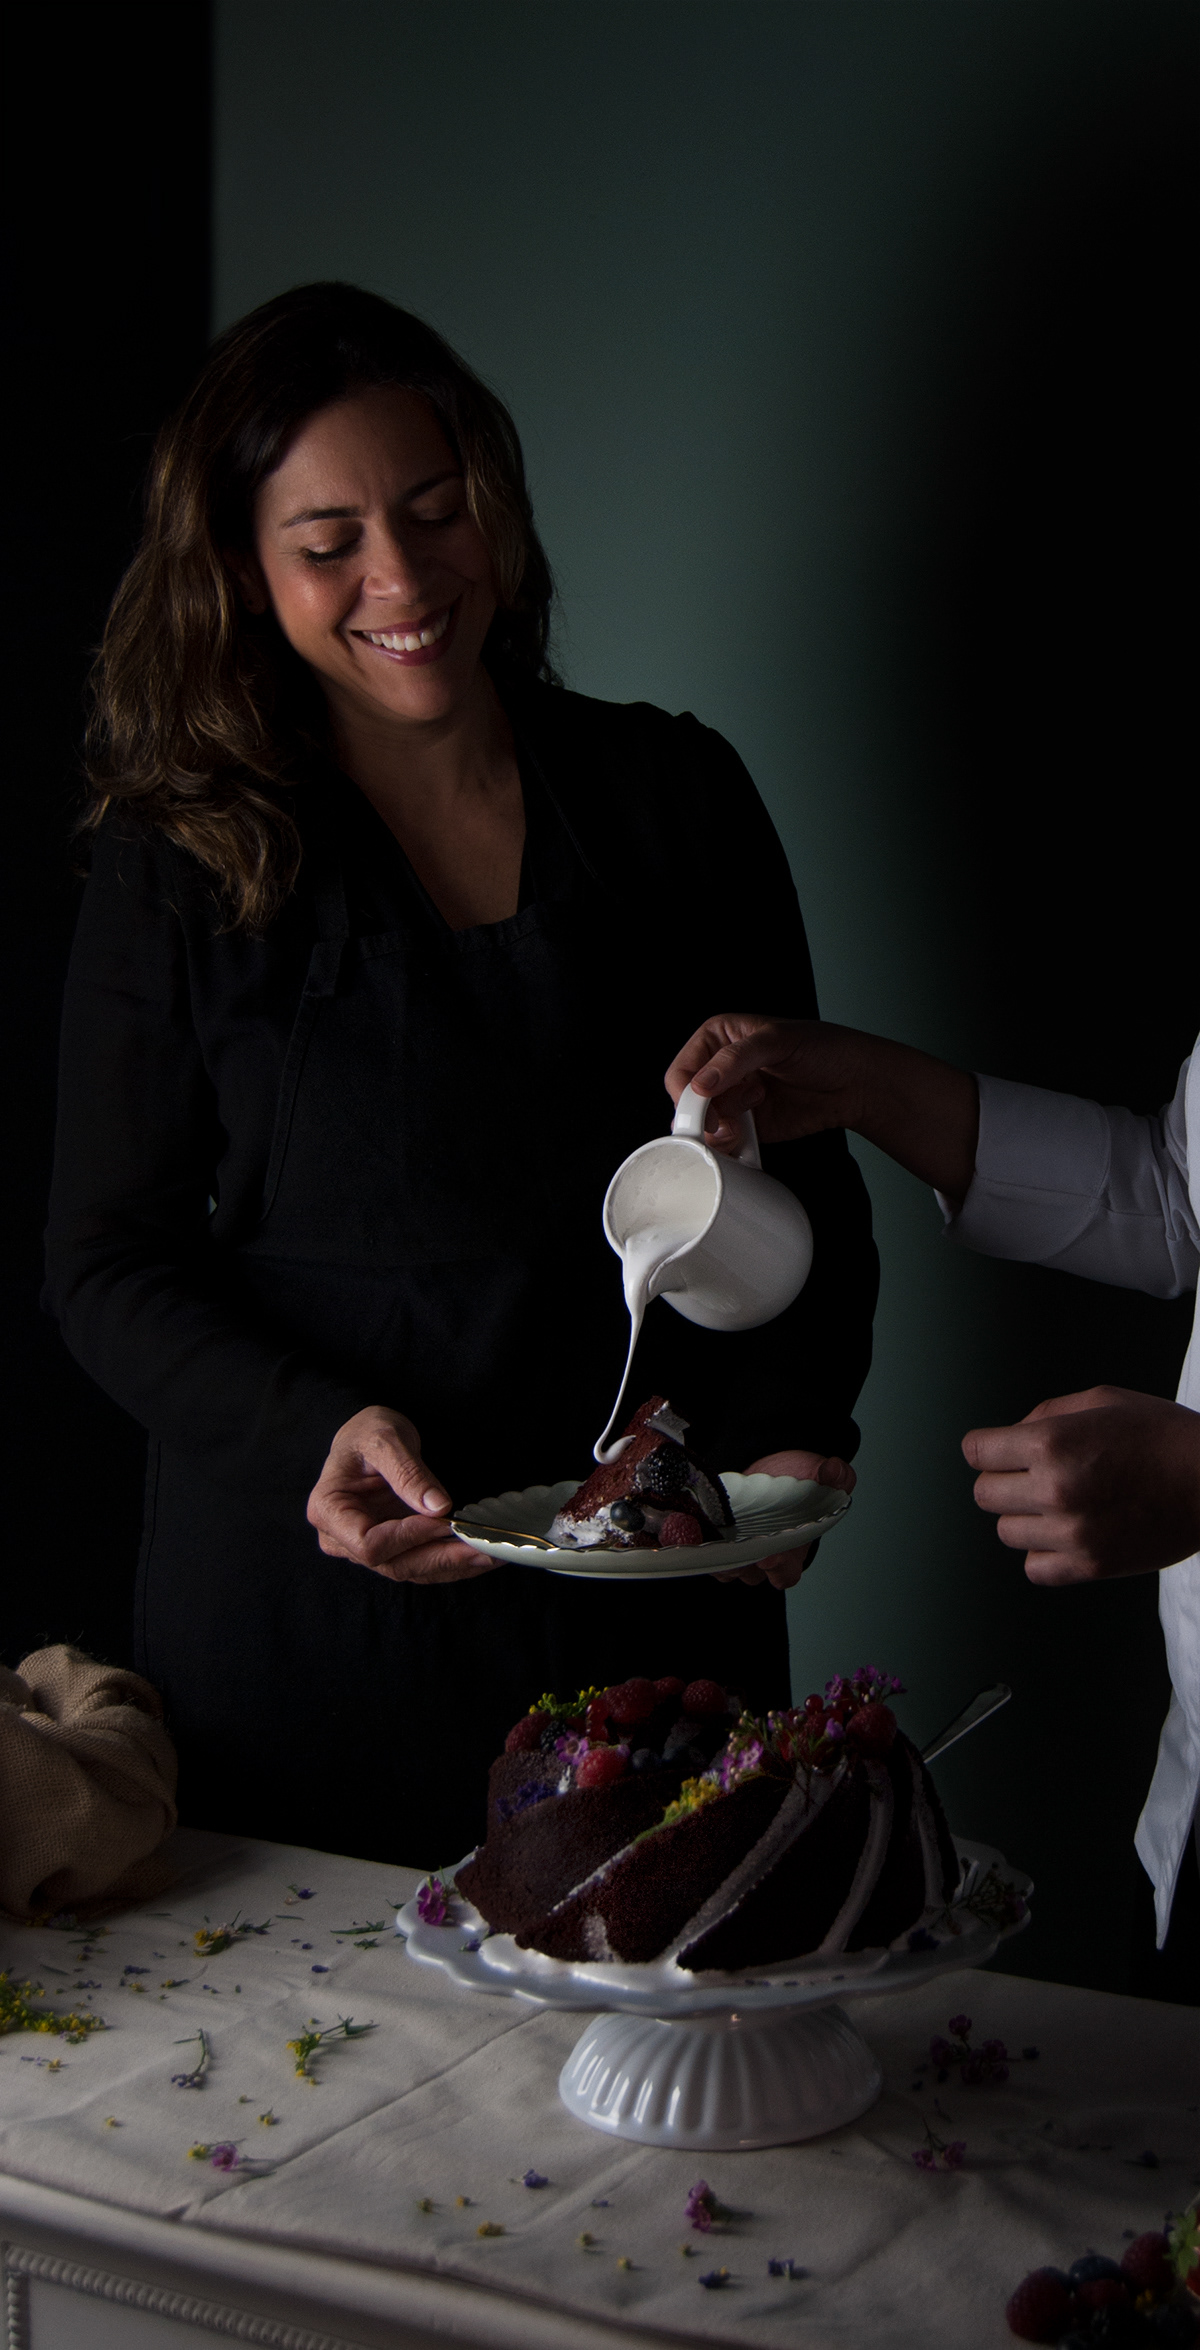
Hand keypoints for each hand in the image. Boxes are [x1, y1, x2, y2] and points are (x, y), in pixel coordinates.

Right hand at [306, 1406, 495, 1583]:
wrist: (368, 1437)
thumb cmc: (367, 1432)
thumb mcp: (385, 1438)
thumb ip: (407, 1472)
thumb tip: (437, 1507)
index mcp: (329, 1510)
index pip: (369, 1543)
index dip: (408, 1537)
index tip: (442, 1523)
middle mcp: (341, 1538)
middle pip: (393, 1564)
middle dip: (440, 1558)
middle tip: (481, 1548)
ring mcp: (365, 1548)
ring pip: (411, 1570)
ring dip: (452, 1565)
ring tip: (490, 1553)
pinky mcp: (390, 1549)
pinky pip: (420, 1564)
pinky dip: (451, 1562)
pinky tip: (480, 1554)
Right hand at [665, 1013, 977, 1204]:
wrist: (856, 1082)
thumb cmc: (824, 1049)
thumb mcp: (777, 1041)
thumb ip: (735, 1060)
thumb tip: (701, 1084)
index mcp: (719, 1038)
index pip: (683, 1069)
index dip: (687, 1092)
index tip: (702, 1107)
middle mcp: (721, 1070)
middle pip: (688, 1103)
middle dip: (705, 1115)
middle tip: (727, 1120)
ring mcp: (734, 1099)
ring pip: (705, 1127)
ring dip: (722, 1131)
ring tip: (752, 1115)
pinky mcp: (749, 1126)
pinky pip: (726, 1143)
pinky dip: (732, 1146)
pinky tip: (750, 1136)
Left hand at [713, 1449, 856, 1588]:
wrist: (772, 1463)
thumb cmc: (800, 1477)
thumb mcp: (821, 1474)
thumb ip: (836, 1476)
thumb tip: (834, 1469)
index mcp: (794, 1550)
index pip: (786, 1574)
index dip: (779, 1569)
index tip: (770, 1556)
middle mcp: (767, 1557)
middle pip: (752, 1575)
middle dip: (743, 1564)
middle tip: (738, 1547)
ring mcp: (742, 1552)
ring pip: (728, 1569)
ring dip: (722, 1557)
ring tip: (719, 1540)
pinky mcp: (721, 1541)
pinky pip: (710, 1556)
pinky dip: (704, 1548)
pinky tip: (701, 1533)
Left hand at [962, 1386, 1199, 1585]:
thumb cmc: (1164, 1435)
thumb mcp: (1104, 1401)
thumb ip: (1047, 1415)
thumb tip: (1009, 1437)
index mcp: (1053, 1442)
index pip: (976, 1452)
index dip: (987, 1448)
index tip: (998, 1450)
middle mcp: (1056, 1489)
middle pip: (984, 1494)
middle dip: (1003, 1480)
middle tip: (1035, 1475)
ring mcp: (1073, 1532)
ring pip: (1007, 1532)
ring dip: (1025, 1516)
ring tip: (1061, 1503)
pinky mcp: (1091, 1565)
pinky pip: (1034, 1568)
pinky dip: (1043, 1552)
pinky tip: (1067, 1532)